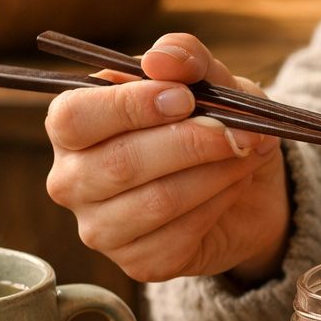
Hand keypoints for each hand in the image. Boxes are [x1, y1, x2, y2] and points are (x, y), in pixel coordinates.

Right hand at [44, 32, 290, 282]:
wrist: (249, 186)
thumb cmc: (213, 124)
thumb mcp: (211, 81)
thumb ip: (186, 58)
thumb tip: (161, 58)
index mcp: (72, 126)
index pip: (74, 117)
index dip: (130, 106)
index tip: (186, 98)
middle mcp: (71, 180)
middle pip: (118, 164)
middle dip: (189, 143)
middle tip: (236, 131)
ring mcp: (100, 228)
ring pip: (156, 201)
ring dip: (213, 173)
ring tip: (246, 152)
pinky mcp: (138, 262)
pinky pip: (180, 234)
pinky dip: (218, 202)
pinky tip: (234, 185)